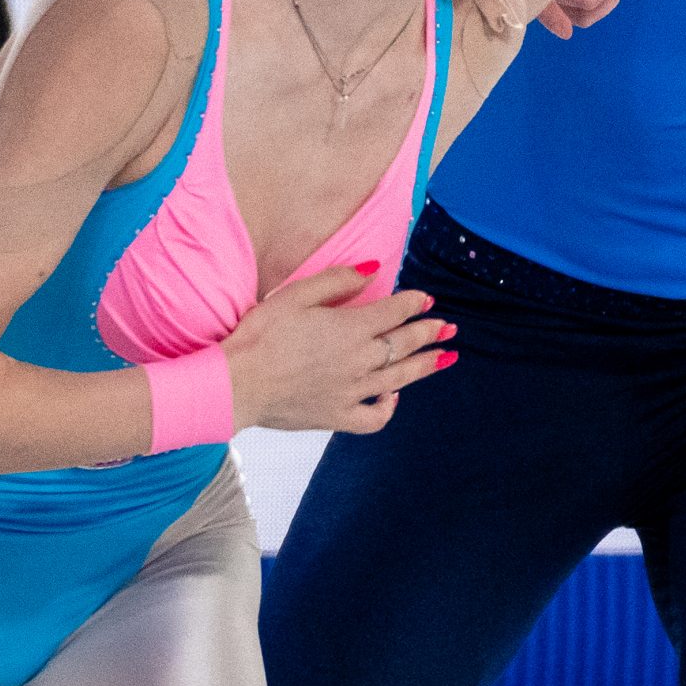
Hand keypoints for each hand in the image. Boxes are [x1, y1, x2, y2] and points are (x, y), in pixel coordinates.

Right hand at [221, 266, 453, 434]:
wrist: (235, 383)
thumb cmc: (260, 335)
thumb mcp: (295, 295)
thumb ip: (338, 280)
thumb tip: (373, 269)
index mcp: (350, 328)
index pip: (395, 312)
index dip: (414, 303)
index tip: (426, 298)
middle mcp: (359, 360)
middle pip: (404, 343)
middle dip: (430, 333)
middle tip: (449, 327)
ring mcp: (352, 391)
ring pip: (400, 377)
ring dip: (426, 365)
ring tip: (445, 358)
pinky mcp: (338, 416)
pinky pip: (375, 417)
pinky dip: (388, 407)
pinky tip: (393, 396)